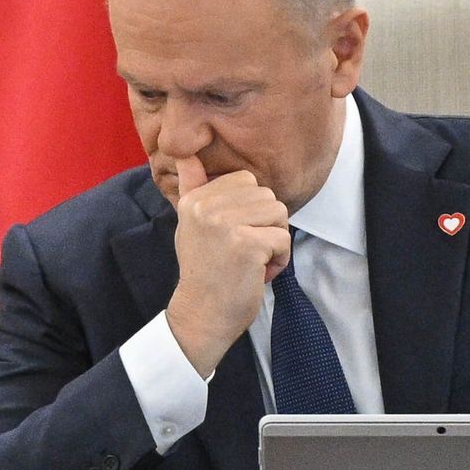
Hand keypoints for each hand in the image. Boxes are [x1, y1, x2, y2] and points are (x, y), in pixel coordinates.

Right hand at [164, 156, 290, 376]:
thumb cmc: (204, 271)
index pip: (246, 180)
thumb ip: (193, 187)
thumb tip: (185, 154)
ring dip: (275, 241)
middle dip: (266, 225)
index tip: (234, 235)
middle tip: (245, 251)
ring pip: (279, 214)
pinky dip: (279, 260)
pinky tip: (258, 273)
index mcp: (195, 199)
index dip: (251, 209)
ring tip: (253, 261)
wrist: (202, 315)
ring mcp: (225, 224)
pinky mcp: (246, 244)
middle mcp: (206, 206)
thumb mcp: (191, 224)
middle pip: (266, 196)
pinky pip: (283, 238)